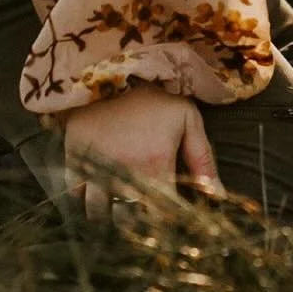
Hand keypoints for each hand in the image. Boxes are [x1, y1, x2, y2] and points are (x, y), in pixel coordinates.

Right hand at [60, 84, 224, 222]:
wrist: (113, 64)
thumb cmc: (156, 95)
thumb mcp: (187, 121)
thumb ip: (203, 161)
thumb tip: (220, 197)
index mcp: (155, 167)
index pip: (163, 218)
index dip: (168, 226)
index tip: (169, 223)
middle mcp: (123, 174)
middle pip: (127, 223)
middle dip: (136, 225)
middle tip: (143, 215)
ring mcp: (94, 168)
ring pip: (97, 215)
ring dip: (108, 216)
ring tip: (119, 206)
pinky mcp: (73, 159)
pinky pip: (73, 196)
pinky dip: (83, 201)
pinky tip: (96, 192)